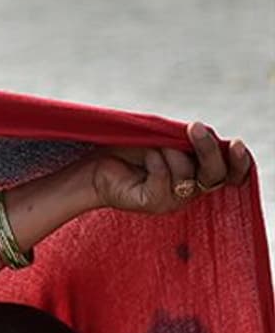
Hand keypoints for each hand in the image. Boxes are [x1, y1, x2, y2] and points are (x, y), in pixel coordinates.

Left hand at [88, 122, 251, 213]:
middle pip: (214, 175)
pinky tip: (145, 157)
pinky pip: (164, 181)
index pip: (231, 174)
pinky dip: (156, 163)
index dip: (239, 162)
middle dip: (207, 150)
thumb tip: (209, 135)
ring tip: (152, 145)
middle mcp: (188, 190)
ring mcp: (170, 201)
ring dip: (171, 153)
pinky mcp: (151, 204)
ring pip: (188, 177)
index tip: (236, 143)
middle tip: (194, 128)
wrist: (94, 164)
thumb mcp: (164, 139)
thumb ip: (188, 141)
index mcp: (197, 174)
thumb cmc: (129, 149)